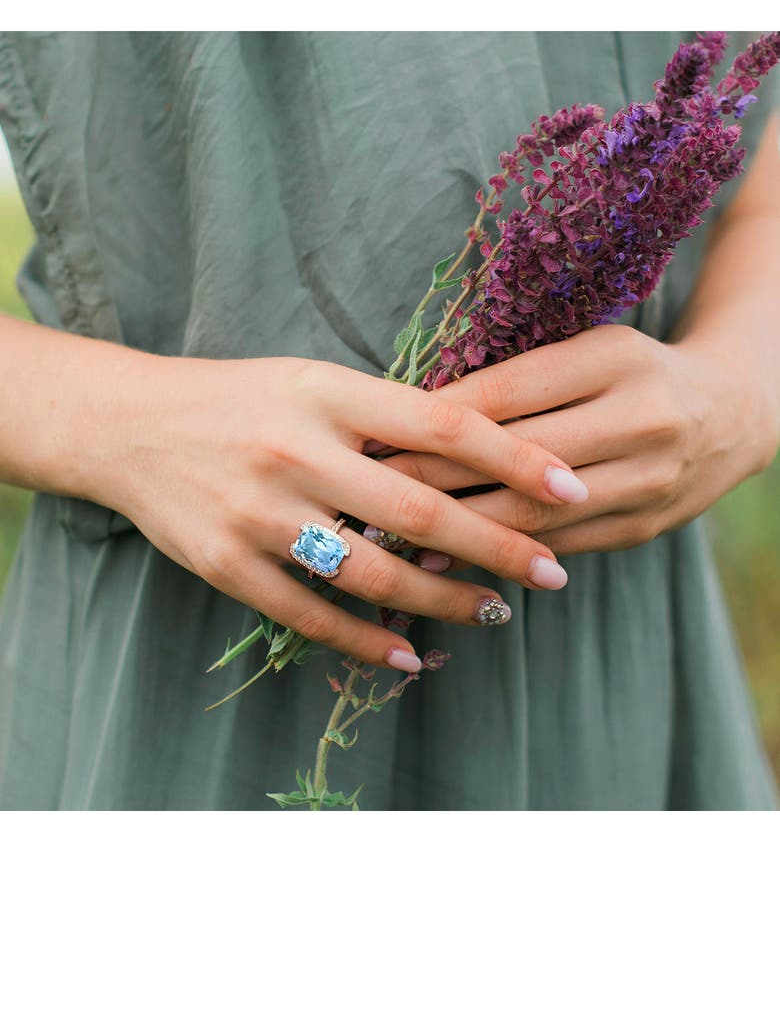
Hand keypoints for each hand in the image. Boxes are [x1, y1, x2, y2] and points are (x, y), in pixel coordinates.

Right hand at [90, 354, 586, 667]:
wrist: (130, 426)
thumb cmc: (239, 400)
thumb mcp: (312, 382)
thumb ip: (384, 414)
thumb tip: (476, 450)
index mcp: (328, 395)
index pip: (444, 424)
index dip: (515, 459)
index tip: (572, 489)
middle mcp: (297, 453)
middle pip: (421, 509)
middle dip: (498, 547)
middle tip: (552, 574)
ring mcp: (259, 514)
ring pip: (372, 573)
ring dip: (442, 600)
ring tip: (490, 612)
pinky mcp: (226, 565)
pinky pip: (309, 615)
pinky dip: (365, 641)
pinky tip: (410, 657)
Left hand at [379, 325, 777, 561]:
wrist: (731, 414)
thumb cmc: (634, 372)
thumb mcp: (585, 351)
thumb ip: (516, 378)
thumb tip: (417, 410)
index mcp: (616, 360)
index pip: (507, 392)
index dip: (434, 419)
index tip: (374, 434)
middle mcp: (640, 419)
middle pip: (515, 458)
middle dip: (432, 478)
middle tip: (366, 488)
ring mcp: (648, 480)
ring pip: (534, 514)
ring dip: (457, 528)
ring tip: (390, 534)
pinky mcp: (645, 526)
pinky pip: (558, 546)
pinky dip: (497, 552)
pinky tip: (446, 557)